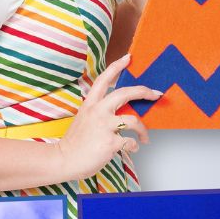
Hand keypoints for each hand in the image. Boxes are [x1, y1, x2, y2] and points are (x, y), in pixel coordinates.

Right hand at [57, 56, 158, 179]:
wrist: (64, 160)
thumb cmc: (75, 142)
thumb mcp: (84, 119)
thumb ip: (99, 111)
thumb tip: (120, 110)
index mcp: (90, 104)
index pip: (104, 79)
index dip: (117, 67)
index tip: (128, 58)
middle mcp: (97, 112)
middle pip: (125, 93)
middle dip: (144, 91)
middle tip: (155, 94)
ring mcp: (104, 127)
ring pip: (134, 121)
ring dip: (143, 130)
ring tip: (144, 137)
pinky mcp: (109, 142)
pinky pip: (130, 142)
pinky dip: (134, 145)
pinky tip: (131, 148)